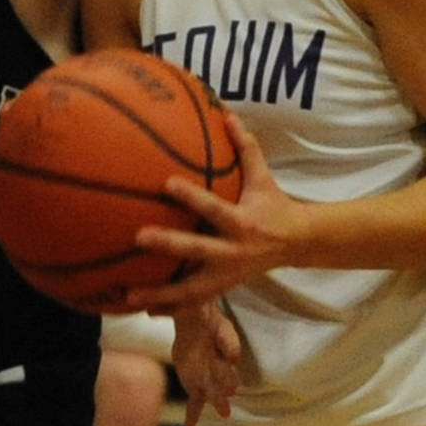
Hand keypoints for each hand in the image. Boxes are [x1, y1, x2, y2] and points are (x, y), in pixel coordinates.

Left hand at [121, 113, 303, 311]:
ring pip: (192, 289)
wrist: (296, 243)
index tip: (166, 183)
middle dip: (169, 245)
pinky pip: (194, 303)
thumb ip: (246, 147)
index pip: (214, 208)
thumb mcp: (263, 176)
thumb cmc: (273, 204)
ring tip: (129, 295)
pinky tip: (143, 311)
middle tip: (138, 237)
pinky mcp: (224, 289)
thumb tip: (229, 114)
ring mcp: (228, 275)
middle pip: (198, 250)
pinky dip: (170, 308)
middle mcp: (234, 251)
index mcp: (242, 222)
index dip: (191, 197)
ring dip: (160, 293)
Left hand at [170, 301, 240, 424]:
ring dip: (219, 401)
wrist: (195, 324)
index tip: (231, 358)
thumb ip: (197, 309)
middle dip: (228, 382)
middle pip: (225, 373)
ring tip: (225, 413)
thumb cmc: (202, 316)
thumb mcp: (198, 307)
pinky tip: (189, 425)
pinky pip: (196, 402)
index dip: (229, 350)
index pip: (229, 344)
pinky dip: (193, 413)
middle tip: (232, 390)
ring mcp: (208, 375)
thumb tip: (195, 309)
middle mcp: (219, 361)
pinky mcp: (196, 384)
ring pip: (214, 390)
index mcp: (223, 339)